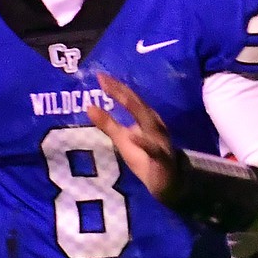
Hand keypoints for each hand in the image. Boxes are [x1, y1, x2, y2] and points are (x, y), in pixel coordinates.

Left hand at [86, 71, 178, 201]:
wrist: (168, 182)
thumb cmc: (144, 156)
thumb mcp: (122, 139)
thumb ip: (108, 123)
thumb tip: (89, 106)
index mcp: (146, 118)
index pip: (130, 99)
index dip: (115, 87)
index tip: (99, 75)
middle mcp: (154, 125)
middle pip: (138, 105)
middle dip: (122, 92)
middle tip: (104, 79)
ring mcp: (159, 141)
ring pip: (149, 122)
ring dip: (135, 109)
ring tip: (120, 97)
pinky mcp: (162, 159)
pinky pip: (153, 150)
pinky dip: (144, 143)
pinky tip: (132, 137)